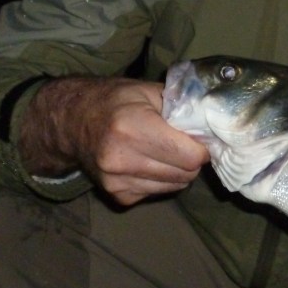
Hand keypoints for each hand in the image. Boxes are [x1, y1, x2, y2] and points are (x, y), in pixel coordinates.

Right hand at [19, 76, 209, 205]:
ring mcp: (117, 181)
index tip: (200, 137)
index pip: (190, 155)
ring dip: (178, 170)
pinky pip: (158, 193)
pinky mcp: (117, 196)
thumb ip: (181, 106)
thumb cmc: (115, 101)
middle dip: (192, 159)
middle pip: (186, 173)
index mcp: (132, 127)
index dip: (202, 146)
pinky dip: (161, 179)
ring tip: (165, 151)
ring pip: (175, 186)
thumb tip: (214, 125)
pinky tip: (148, 162)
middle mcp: (122, 159)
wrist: (72, 122)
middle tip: (184, 143)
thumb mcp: (147, 91)